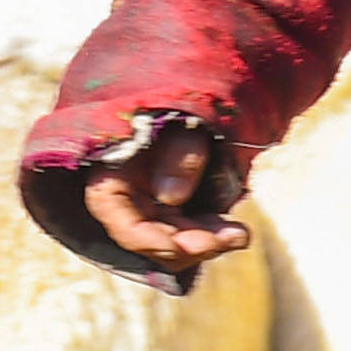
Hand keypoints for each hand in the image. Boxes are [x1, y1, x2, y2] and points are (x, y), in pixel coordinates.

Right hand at [78, 123, 253, 274]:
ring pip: (176, 243)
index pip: (121, 222)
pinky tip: (236, 233)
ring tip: (239, 235)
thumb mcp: (180, 121)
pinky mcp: (178, 213)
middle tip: (229, 238)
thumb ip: (178, 153)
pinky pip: (193, 234)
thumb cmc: (179, 108)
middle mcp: (129, 202)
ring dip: (207, 244)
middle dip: (190, 245)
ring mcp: (154, 210)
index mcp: (111, 180)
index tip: (178, 247)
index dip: (147, 241)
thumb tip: (173, 196)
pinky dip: (213, 236)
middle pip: (154, 240)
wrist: (191, 103)